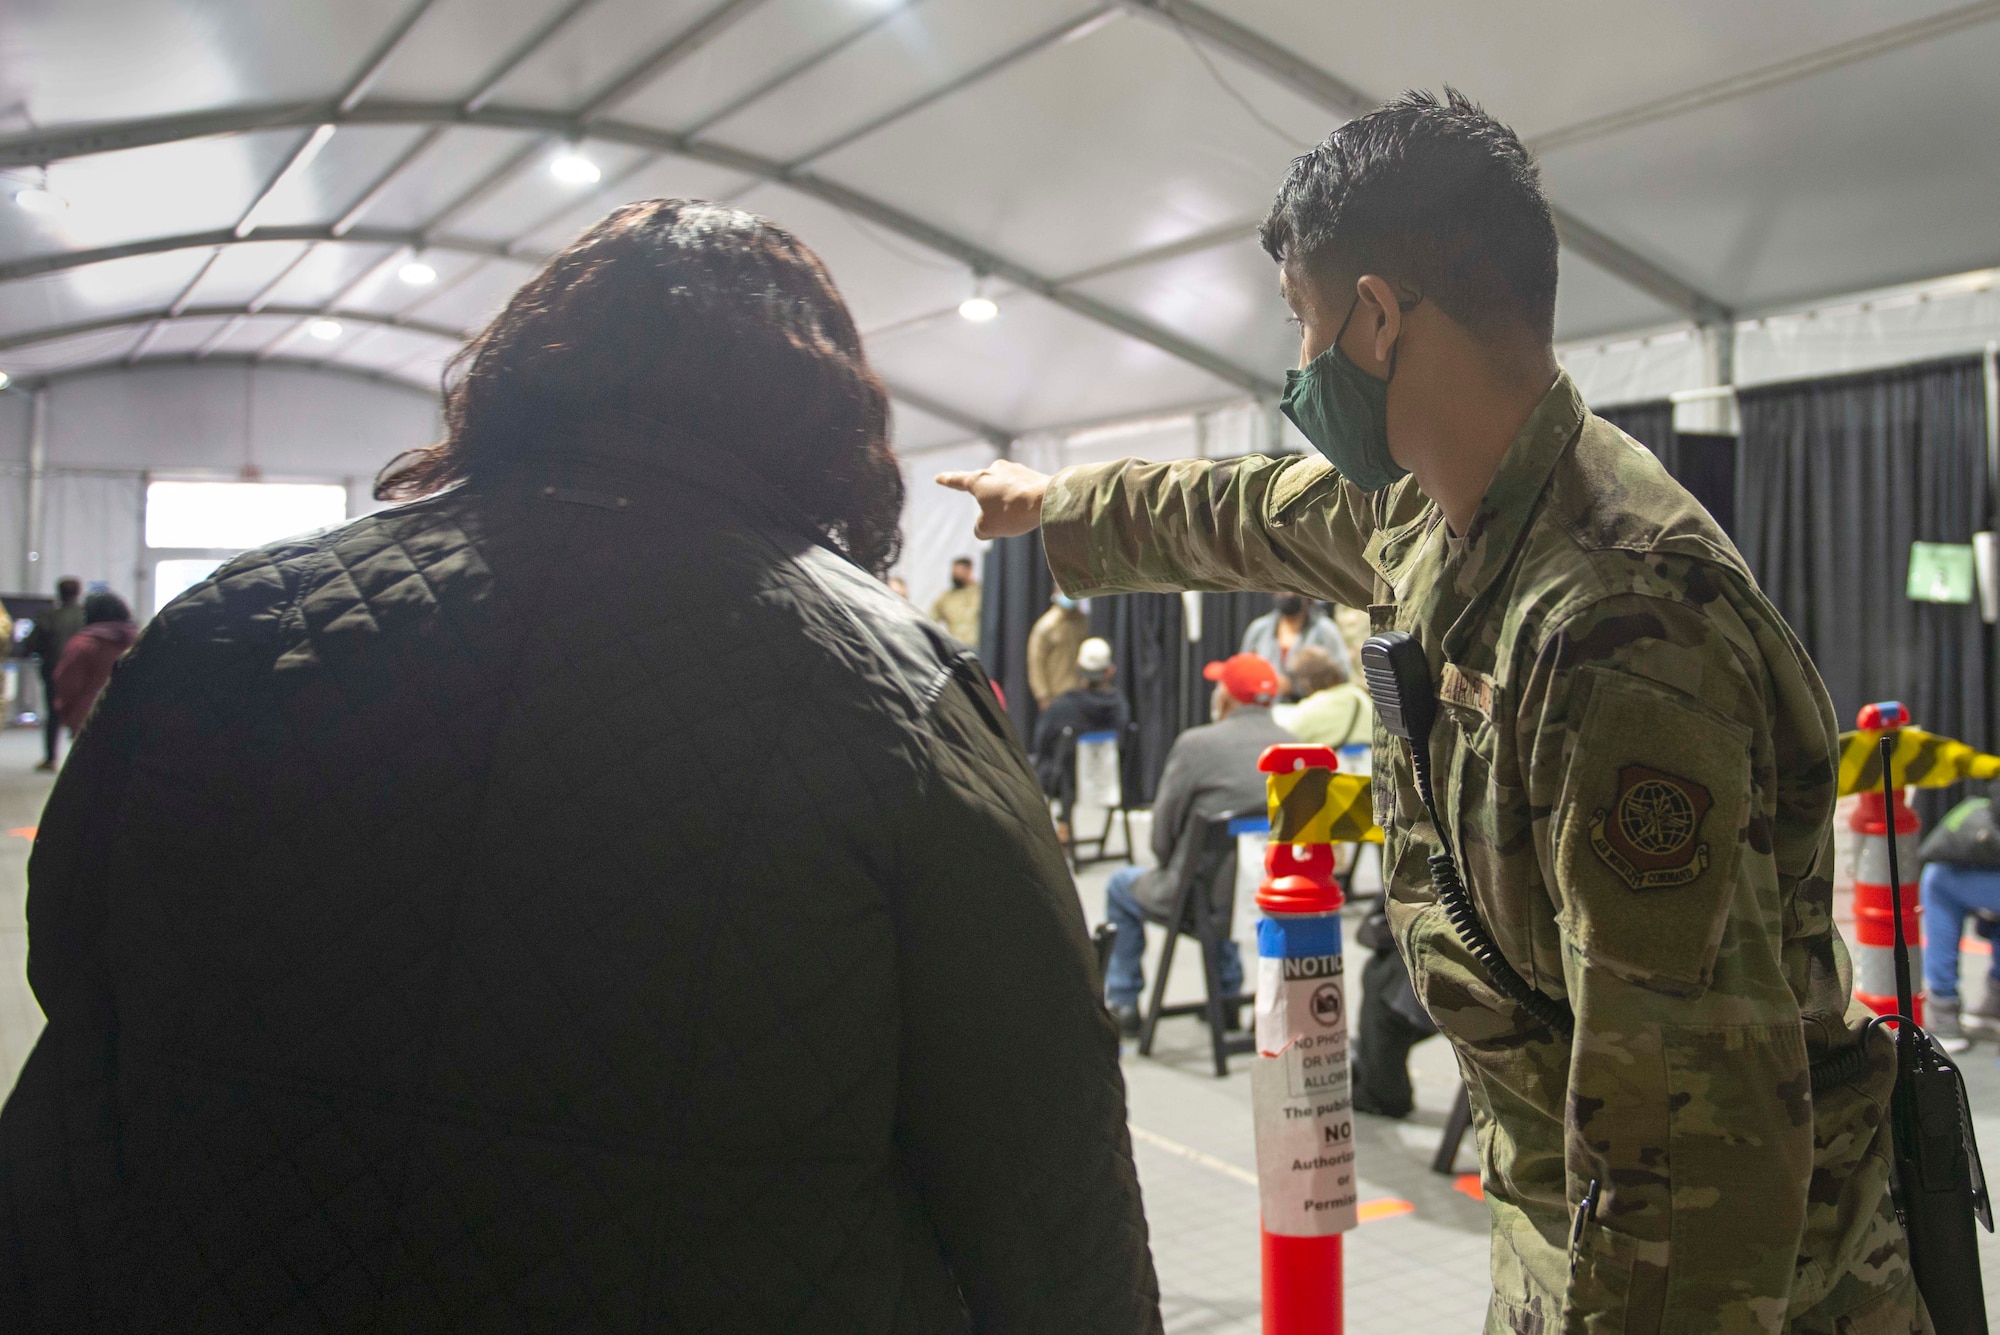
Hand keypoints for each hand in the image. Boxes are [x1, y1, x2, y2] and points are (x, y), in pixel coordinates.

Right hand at [935, 460, 1050, 538]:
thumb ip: (981, 528)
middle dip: (991, 505)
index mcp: (978, 480)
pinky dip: (1023, 503)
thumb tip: (985, 526)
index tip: (939, 477)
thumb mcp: (988, 527)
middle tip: (1002, 519)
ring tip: (1020, 517)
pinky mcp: (1032, 475)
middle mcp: (995, 469)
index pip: (958, 481)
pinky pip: (1022, 493)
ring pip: (1006, 493)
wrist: (1047, 500)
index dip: (948, 481)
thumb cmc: (1012, 512)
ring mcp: (1015, 470)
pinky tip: (1033, 511)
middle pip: (987, 491)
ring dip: (1009, 506)